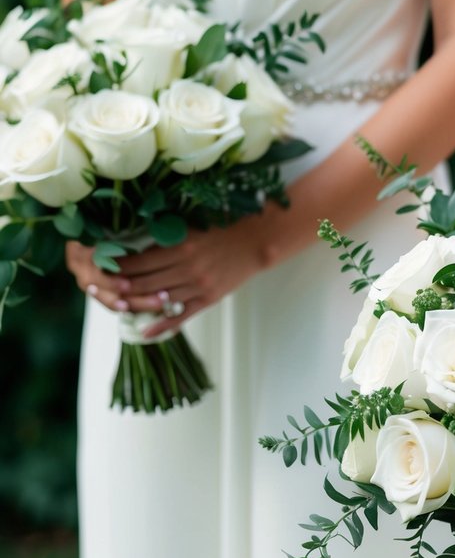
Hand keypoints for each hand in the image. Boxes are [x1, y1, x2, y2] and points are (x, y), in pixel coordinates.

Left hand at [66, 216, 270, 334]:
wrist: (254, 242)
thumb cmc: (220, 230)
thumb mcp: (190, 227)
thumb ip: (165, 237)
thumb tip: (133, 245)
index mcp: (180, 247)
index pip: (138, 261)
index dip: (116, 267)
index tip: (99, 266)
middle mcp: (187, 268)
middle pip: (143, 283)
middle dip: (117, 287)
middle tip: (97, 287)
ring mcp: (198, 286)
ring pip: (158, 300)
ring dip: (134, 304)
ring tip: (114, 304)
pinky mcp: (208, 299)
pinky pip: (180, 316)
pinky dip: (161, 325)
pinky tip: (144, 330)